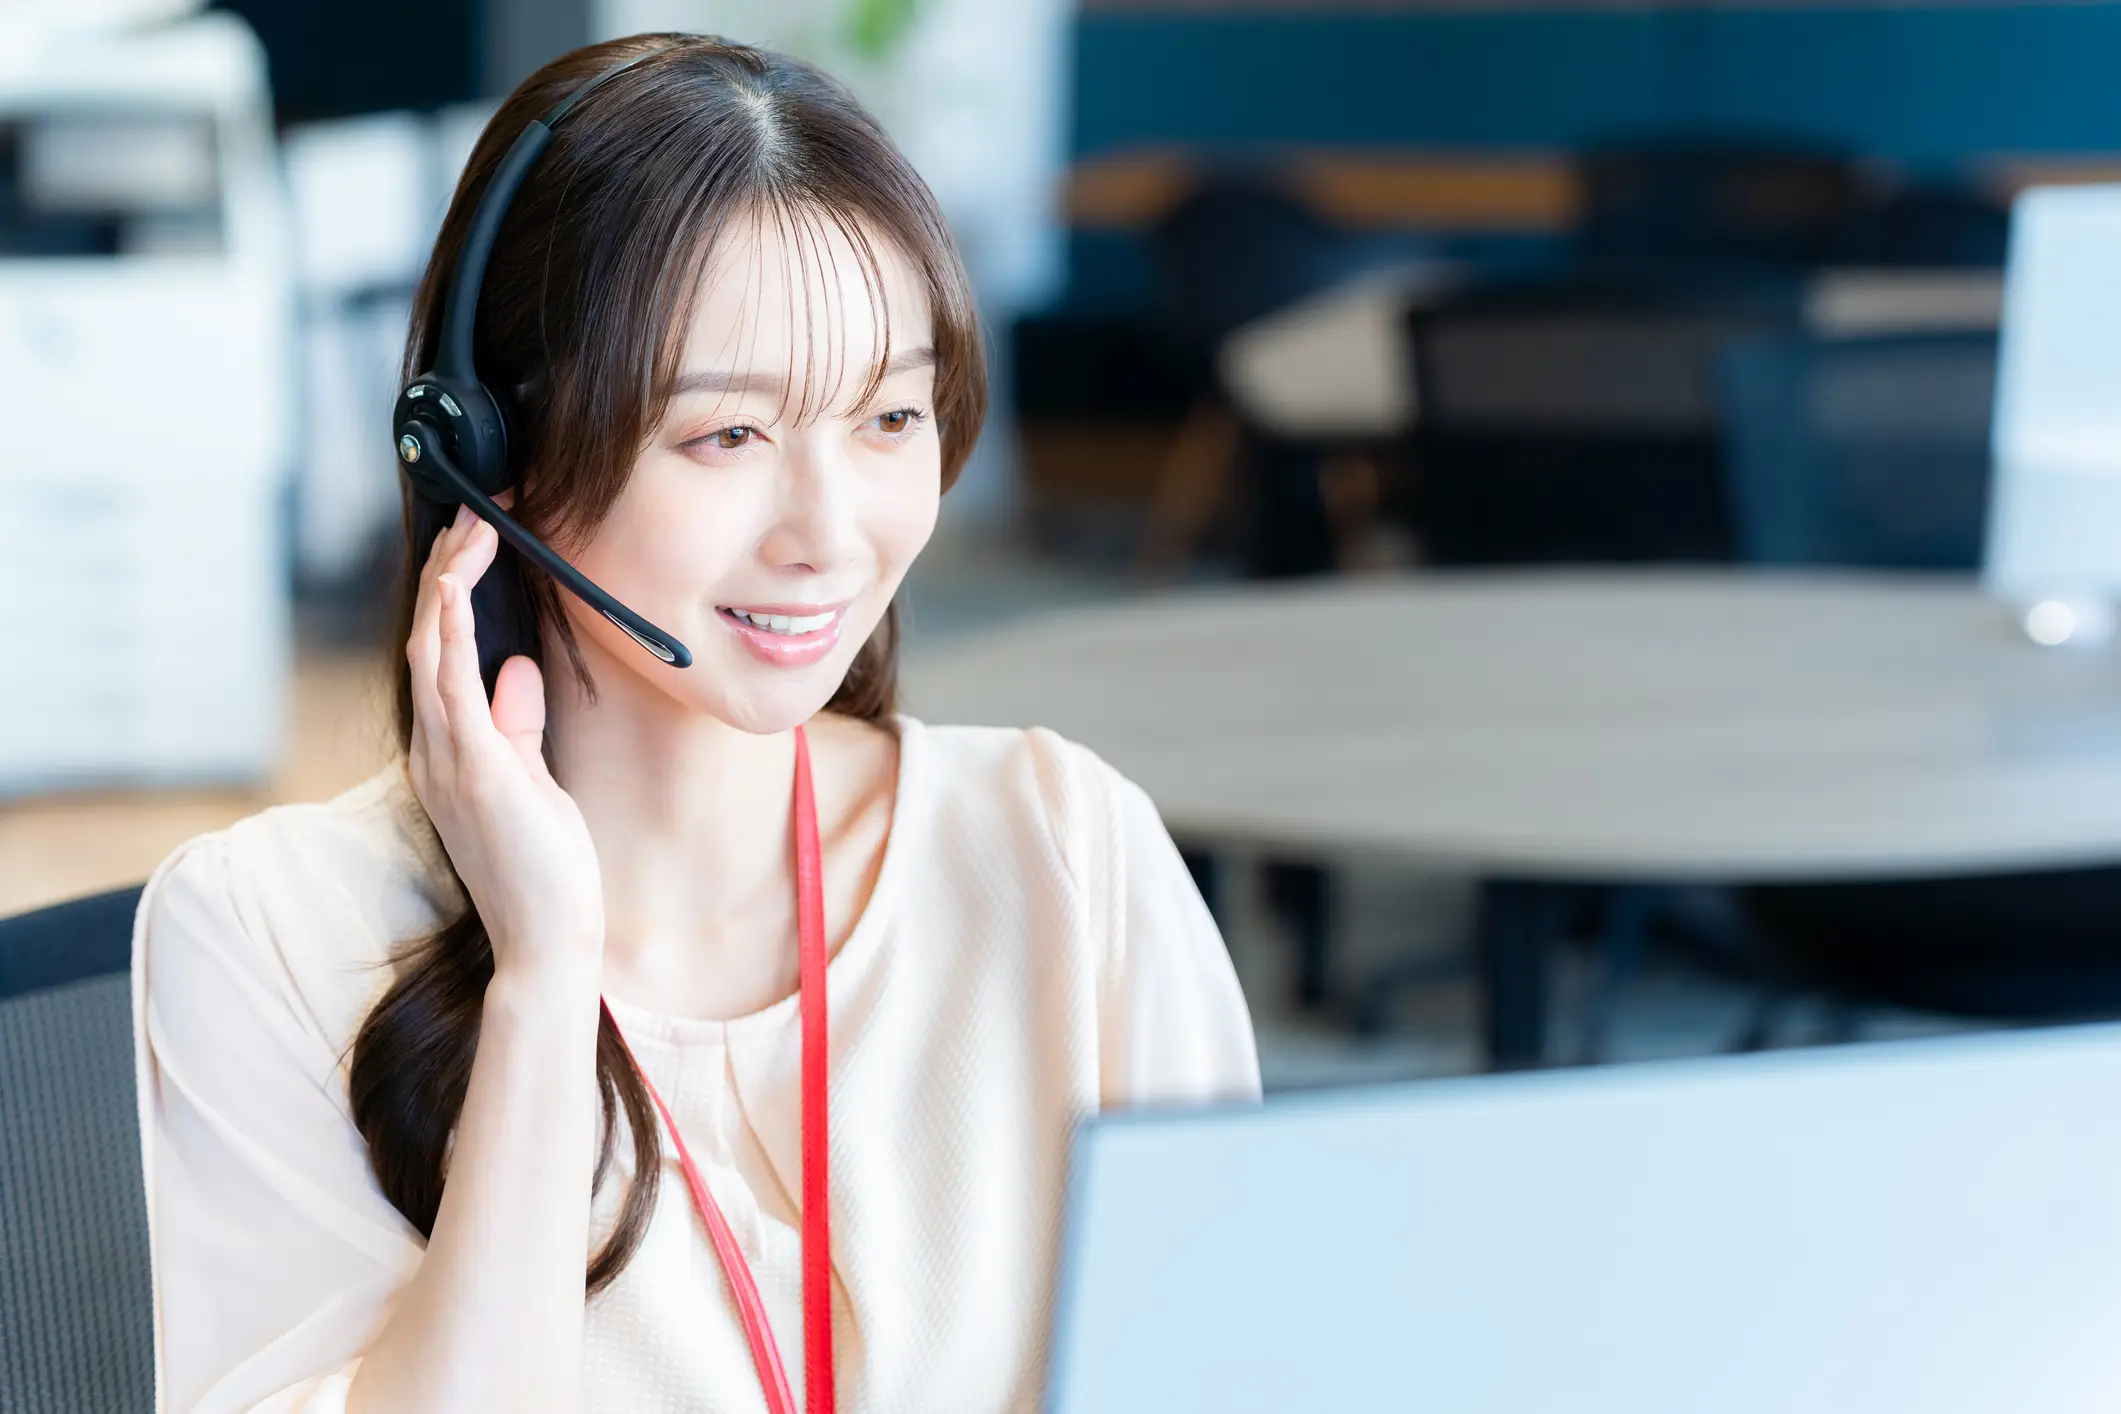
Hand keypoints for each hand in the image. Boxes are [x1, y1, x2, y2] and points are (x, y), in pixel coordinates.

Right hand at [406, 506, 604, 986]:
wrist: (545, 940)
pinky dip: (453, 630)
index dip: (450, 595)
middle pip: (427, 639)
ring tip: (471, 527)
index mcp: (447, 752)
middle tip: (473, 514)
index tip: (473, 546)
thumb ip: (518, 725)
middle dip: (446, 572)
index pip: (439, 655)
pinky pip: (452, 685)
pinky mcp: (475, 770)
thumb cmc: (544, 869)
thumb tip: (516, 671)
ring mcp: (448, 759)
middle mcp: (435, 750)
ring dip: (449, 583)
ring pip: (432, 649)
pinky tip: (459, 587)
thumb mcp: (533, 781)